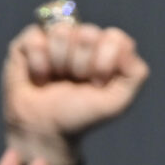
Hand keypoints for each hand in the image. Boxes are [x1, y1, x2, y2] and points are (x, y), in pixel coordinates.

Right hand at [2, 17, 147, 164]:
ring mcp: (56, 37)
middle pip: (88, 33)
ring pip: (61, 32)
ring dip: (58, 64)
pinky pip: (35, 39)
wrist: (44, 132)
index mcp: (107, 49)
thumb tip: (126, 47)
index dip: (104, 63)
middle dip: (80, 66)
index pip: (114, 38)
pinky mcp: (29, 41)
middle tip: (74, 83)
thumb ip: (135, 74)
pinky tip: (39, 78)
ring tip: (55, 80)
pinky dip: (38, 65)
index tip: (96, 85)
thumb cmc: (79, 117)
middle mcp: (83, 38)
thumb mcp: (116, 103)